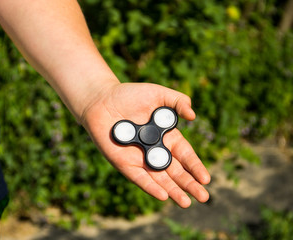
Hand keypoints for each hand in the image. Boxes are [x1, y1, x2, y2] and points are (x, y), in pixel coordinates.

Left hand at [81, 82, 210, 207]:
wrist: (101, 100)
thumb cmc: (129, 95)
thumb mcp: (157, 93)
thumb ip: (177, 101)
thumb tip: (193, 116)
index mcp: (166, 136)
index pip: (185, 155)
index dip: (195, 167)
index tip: (206, 179)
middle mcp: (154, 150)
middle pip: (175, 171)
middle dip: (189, 184)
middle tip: (204, 197)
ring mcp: (140, 159)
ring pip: (160, 179)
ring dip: (174, 191)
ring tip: (187, 203)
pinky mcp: (124, 163)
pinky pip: (139, 177)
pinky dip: (150, 186)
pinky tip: (163, 196)